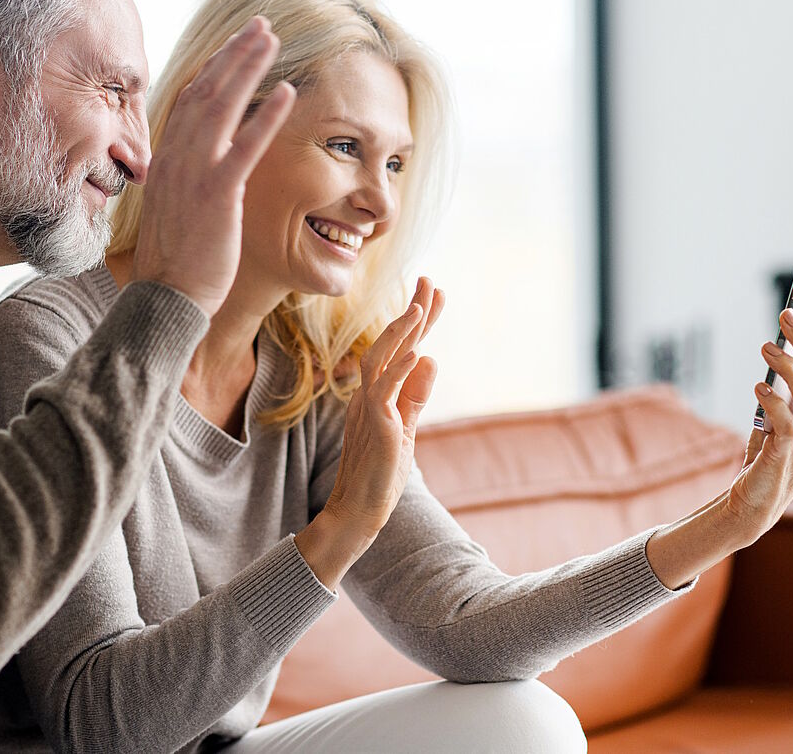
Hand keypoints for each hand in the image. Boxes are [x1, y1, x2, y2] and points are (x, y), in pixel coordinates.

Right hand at [130, 16, 294, 315]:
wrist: (164, 299)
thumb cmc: (175, 262)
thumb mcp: (174, 209)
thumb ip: (186, 178)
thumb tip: (199, 164)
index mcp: (166, 159)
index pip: (189, 99)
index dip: (214, 67)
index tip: (235, 44)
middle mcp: (176, 158)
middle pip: (205, 89)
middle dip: (234, 53)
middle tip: (260, 25)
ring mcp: (194, 174)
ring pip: (223, 106)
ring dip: (249, 68)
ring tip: (273, 39)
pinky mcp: (217, 195)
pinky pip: (245, 147)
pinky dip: (266, 117)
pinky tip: (288, 92)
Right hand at [296, 278, 443, 585]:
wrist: (358, 512)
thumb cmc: (379, 475)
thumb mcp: (404, 427)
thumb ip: (415, 395)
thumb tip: (430, 359)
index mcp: (377, 393)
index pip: (401, 349)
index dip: (418, 321)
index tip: (435, 293)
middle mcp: (369, 394)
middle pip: (390, 343)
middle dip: (412, 311)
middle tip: (429, 280)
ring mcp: (369, 408)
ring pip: (380, 358)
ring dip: (401, 331)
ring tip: (420, 306)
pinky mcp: (374, 425)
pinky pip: (383, 390)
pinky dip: (399, 368)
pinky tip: (416, 350)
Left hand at [728, 290, 792, 543]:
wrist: (755, 502)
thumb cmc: (769, 451)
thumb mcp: (781, 409)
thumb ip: (787, 379)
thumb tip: (784, 335)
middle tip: (786, 313)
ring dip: (790, 368)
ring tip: (767, 345)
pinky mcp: (785, 457)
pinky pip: (787, 426)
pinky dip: (776, 403)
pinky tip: (759, 385)